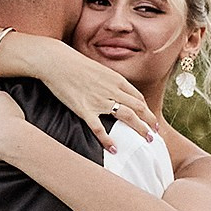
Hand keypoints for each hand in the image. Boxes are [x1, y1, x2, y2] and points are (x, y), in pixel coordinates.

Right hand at [18, 37, 157, 146]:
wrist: (56, 62)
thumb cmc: (73, 63)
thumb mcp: (98, 69)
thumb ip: (108, 81)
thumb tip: (114, 90)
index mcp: (116, 79)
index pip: (138, 97)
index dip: (146, 110)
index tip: (150, 120)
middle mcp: (111, 90)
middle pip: (138, 107)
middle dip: (149, 122)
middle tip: (154, 134)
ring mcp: (99, 100)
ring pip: (127, 116)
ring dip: (139, 129)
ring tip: (146, 140)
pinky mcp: (84, 109)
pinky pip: (99, 128)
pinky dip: (108, 140)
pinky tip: (114, 149)